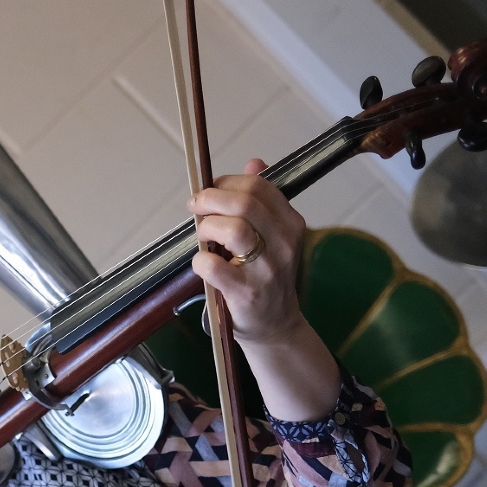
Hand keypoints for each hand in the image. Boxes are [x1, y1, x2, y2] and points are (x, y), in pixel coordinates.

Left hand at [187, 158, 305, 345]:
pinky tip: (203, 263)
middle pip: (245, 202)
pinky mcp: (245, 293)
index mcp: (290, 223)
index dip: (226, 182)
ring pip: (232, 229)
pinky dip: (200, 260)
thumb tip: (254, 162)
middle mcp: (284, 243)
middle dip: (210, 198)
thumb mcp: (273, 235)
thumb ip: (262, 199)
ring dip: (207, 226)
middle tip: (195, 206)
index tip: (210, 189)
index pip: (258, 186)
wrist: (275, 325)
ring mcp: (266, 269)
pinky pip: (214, 266)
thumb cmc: (266, 276)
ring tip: (203, 235)